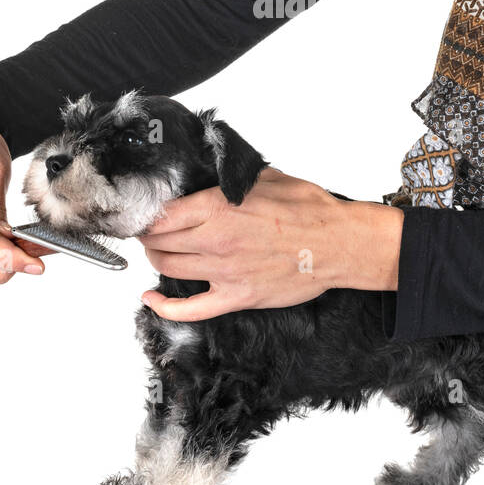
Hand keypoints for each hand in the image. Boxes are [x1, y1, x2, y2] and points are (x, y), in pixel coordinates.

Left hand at [138, 167, 402, 320]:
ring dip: (157, 260)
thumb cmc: (309, 209)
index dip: (146, 215)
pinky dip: (164, 307)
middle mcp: (215, 240)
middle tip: (150, 232)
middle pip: (159, 242)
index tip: (144, 214)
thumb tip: (210, 174)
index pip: (160, 215)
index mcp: (217, 207)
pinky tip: (151, 298)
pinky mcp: (237, 297)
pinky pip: (190, 310)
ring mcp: (225, 271)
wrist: (339, 243)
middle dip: (149, 236)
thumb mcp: (264, 178)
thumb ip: (230, 180)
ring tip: (159, 252)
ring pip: (168, 269)